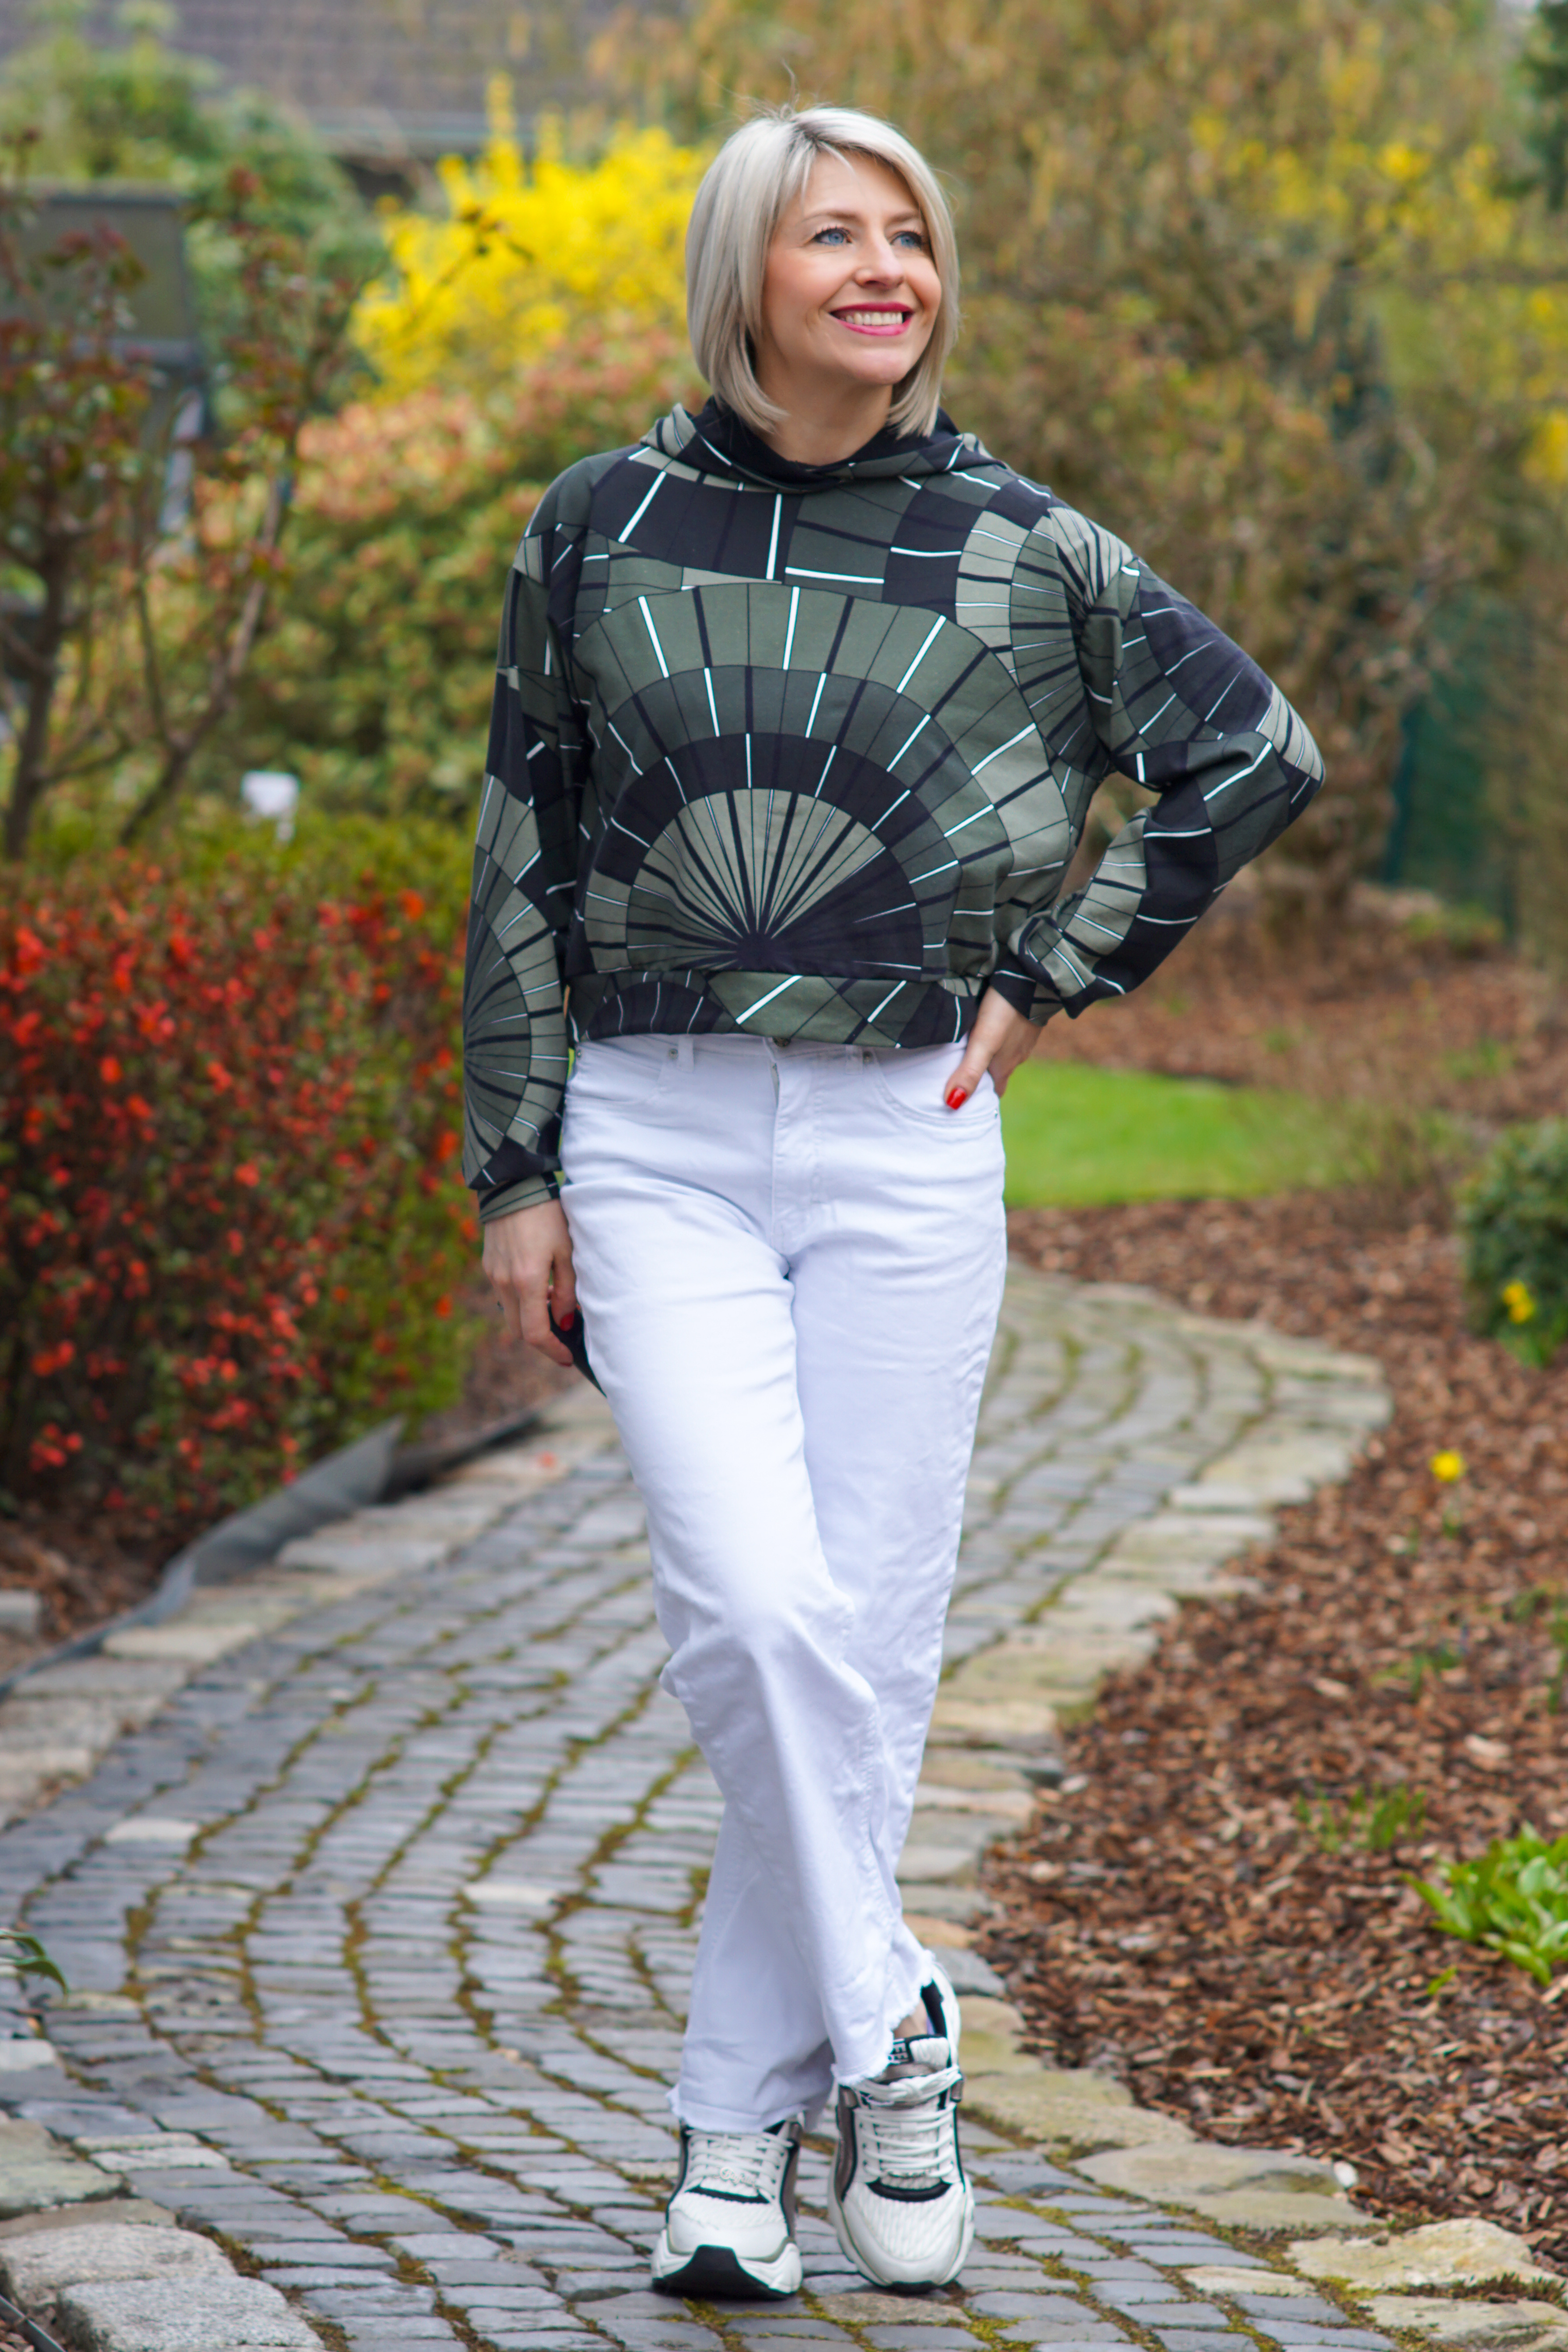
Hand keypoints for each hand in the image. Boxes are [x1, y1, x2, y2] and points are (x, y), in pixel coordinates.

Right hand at [482, 1198, 577, 1365]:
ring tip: (555, 1306)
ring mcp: (493, 1274)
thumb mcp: (567, 1251)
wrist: (513, 1185)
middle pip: (519, 1331)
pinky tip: (540, 1288)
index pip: (536, 1333)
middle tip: (563, 1339)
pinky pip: (504, 1295)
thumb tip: (566, 1321)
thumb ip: (568, 1291)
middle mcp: (505, 1283)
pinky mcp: (489, 1265)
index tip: (568, 1357)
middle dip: (541, 1340)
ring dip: (530, 1319)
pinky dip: (521, 1302)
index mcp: (527, 1281)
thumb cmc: (547, 1215)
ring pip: (510, 1314)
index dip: (552, 1350)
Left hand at [943, 988, 1041, 1108]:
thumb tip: (952, 1104)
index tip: (964, 1101)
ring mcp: (1022, 1039)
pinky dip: (997, 1038)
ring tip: (968, 1052)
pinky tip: (988, 1029)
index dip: (980, 1098)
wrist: (1033, 978)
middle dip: (981, 1078)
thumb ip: (969, 1072)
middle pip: (997, 1074)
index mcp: (1004, 1067)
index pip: (994, 1093)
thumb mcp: (983, 1043)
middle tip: (961, 1077)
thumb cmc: (1005, 1012)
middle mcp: (1016, 1057)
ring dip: (988, 1057)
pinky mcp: (1024, 1021)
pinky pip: (1009, 1036)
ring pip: (1003, 1055)